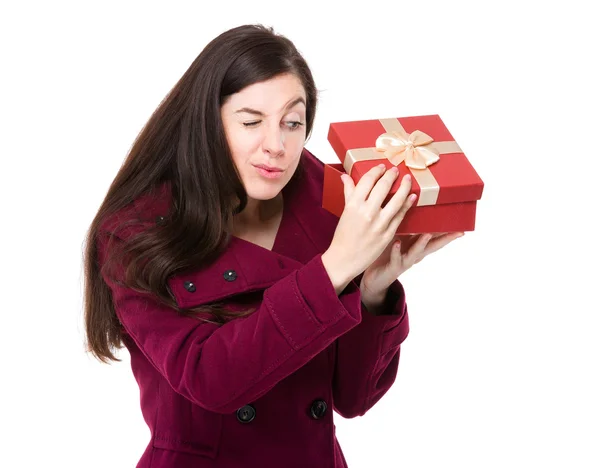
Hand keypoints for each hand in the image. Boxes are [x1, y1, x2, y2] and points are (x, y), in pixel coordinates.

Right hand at [321, 164, 414, 292]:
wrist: (344, 259)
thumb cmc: (343, 235)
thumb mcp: (345, 212)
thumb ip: (348, 192)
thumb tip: (346, 176)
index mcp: (353, 205)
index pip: (367, 181)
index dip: (376, 171)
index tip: (382, 167)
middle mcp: (367, 212)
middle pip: (383, 187)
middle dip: (391, 175)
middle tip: (396, 170)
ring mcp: (379, 224)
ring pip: (397, 200)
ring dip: (405, 187)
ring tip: (408, 179)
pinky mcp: (388, 234)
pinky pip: (400, 216)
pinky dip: (407, 205)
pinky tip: (412, 197)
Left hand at [360, 231, 464, 299]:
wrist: (375, 279)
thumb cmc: (386, 255)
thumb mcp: (398, 237)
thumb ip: (406, 225)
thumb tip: (409, 204)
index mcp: (417, 245)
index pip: (435, 237)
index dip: (448, 232)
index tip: (462, 226)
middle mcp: (414, 254)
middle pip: (432, 245)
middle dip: (445, 238)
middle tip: (457, 231)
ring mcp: (405, 261)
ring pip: (415, 252)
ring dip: (421, 243)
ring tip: (427, 233)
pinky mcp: (393, 267)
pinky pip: (395, 258)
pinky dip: (396, 251)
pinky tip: (396, 243)